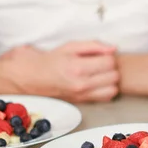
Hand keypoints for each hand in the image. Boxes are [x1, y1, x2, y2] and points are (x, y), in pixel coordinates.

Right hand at [0, 41, 119, 102]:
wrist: (33, 78)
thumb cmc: (52, 60)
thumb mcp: (70, 46)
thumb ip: (93, 45)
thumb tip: (113, 49)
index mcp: (77, 67)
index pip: (110, 62)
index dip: (108, 56)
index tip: (100, 55)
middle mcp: (81, 84)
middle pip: (114, 76)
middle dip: (111, 68)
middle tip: (101, 64)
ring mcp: (83, 95)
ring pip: (114, 89)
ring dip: (111, 80)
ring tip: (101, 74)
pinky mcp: (83, 102)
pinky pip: (106, 98)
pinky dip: (107, 90)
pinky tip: (99, 83)